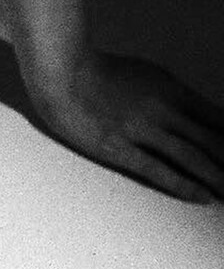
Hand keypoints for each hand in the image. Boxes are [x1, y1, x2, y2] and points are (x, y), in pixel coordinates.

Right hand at [30, 50, 223, 200]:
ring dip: (217, 178)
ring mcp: (140, 129)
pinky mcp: (118, 147)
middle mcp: (161, 109)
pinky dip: (184, 185)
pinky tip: (202, 196)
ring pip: (190, 157)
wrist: (61, 72)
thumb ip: (175, 96)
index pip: (217, 118)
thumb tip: (203, 116)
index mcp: (170, 89)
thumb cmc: (102, 72)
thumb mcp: (147, 74)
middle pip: (210, 141)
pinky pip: (157, 170)